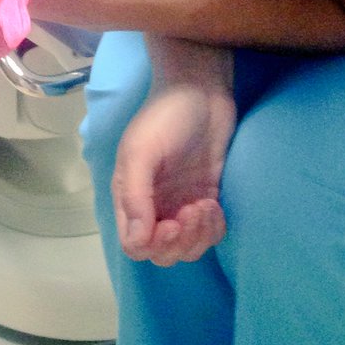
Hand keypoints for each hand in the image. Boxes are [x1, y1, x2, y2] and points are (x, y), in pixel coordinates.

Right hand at [111, 83, 235, 265]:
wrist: (201, 92)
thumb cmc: (165, 117)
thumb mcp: (141, 151)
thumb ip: (135, 196)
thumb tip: (138, 241)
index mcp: (129, 195)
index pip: (134, 244)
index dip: (153, 244)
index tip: (172, 221)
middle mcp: (153, 205)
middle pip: (162, 253)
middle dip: (181, 241)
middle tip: (192, 210)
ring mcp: (180, 203)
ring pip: (188, 248)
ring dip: (200, 235)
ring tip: (206, 205)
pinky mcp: (205, 197)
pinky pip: (209, 234)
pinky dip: (214, 228)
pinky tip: (215, 205)